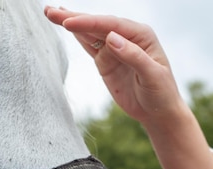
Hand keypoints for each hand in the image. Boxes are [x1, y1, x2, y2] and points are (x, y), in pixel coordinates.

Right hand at [44, 6, 185, 126]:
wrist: (158, 112)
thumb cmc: (161, 93)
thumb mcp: (152, 75)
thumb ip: (133, 56)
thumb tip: (111, 38)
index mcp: (140, 35)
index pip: (110, 25)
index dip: (89, 23)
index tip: (68, 22)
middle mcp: (126, 37)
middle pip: (97, 24)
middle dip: (74, 17)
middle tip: (50, 11)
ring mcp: (114, 49)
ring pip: (90, 33)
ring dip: (71, 23)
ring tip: (51, 13)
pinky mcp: (106, 62)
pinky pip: (89, 46)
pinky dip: (77, 36)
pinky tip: (65, 26)